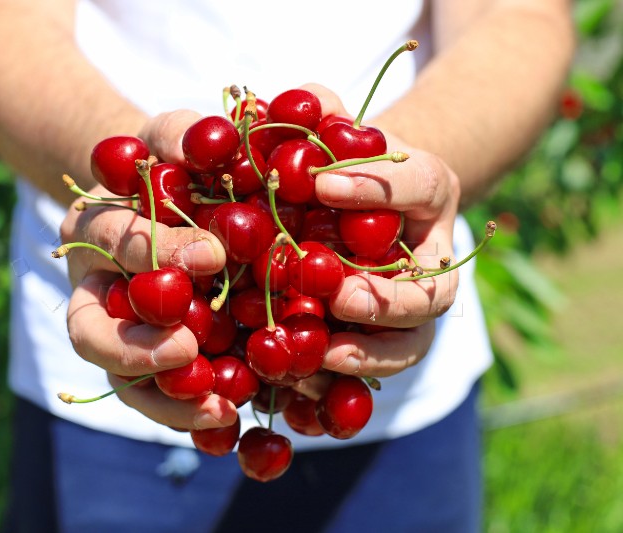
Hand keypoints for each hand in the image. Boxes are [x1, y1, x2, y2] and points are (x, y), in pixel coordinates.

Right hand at [61, 111, 237, 429]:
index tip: (212, 255)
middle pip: (93, 332)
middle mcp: (94, 292)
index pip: (113, 243)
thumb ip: (181, 135)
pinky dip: (187, 413)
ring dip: (163, 398)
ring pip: (120, 381)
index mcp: (93, 233)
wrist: (158, 205)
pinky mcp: (147, 365)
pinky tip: (228, 419)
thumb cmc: (168, 168)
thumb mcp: (170, 138)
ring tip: (216, 409)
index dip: (156, 252)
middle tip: (190, 349)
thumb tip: (216, 138)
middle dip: (138, 348)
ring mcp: (117, 335)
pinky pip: (156, 399)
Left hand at [301, 83, 460, 378]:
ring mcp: (409, 309)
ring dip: (368, 356)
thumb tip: (289, 111)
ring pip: (410, 345)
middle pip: (431, 293)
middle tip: (339, 298)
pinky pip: (370, 375)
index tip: (320, 181)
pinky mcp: (380, 345)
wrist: (353, 207)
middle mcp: (430, 259)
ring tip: (318, 358)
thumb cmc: (341, 162)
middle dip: (387, 301)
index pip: (419, 186)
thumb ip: (320, 113)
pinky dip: (337, 385)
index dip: (376, 188)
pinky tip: (295, 384)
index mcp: (428, 194)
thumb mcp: (334, 129)